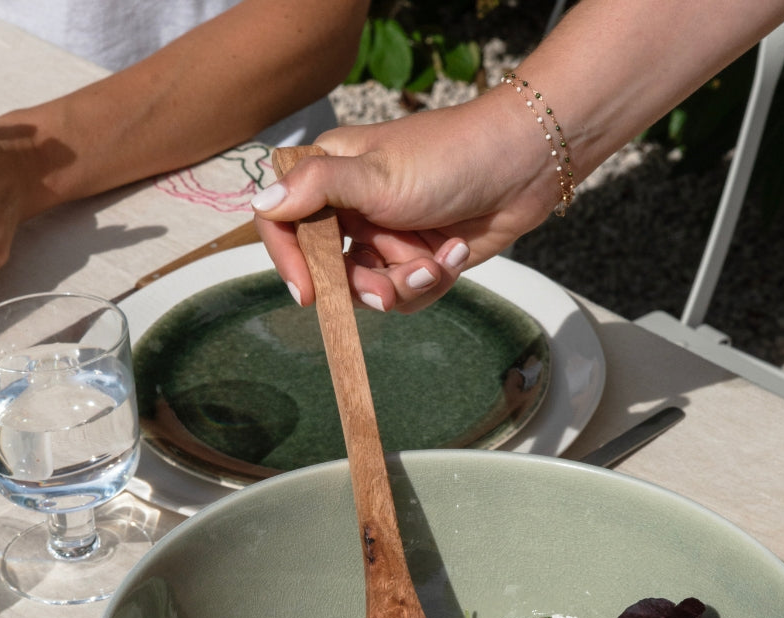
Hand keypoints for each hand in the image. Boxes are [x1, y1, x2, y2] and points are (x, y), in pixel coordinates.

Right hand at [251, 92, 557, 312]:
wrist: (522, 166)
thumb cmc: (449, 157)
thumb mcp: (377, 174)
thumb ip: (317, 189)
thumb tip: (261, 203)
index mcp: (330, 176)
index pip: (283, 222)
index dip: (289, 260)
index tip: (308, 294)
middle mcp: (353, 207)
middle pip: (330, 270)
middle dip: (367, 283)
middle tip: (392, 285)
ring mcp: (388, 235)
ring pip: (373, 288)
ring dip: (408, 283)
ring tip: (438, 262)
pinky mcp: (419, 257)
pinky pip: (408, 293)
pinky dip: (433, 281)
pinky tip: (454, 253)